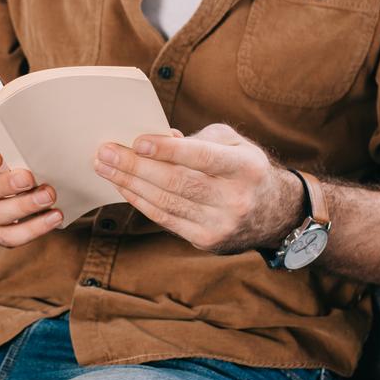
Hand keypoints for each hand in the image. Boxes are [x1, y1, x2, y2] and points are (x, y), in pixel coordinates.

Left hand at [92, 123, 301, 254]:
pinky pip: (165, 219)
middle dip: (135, 166)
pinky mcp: (207, 240)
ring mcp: (221, 224)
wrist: (275, 214)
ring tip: (104, 166)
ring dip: (129, 183)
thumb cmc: (245, 168)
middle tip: (105, 152)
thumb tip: (157, 139)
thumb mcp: (234, 144)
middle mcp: (235, 199)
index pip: (203, 157)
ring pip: (166, 203)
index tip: (137, 141)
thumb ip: (198, 138)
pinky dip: (140, 201)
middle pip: (177, 182)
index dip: (168, 150)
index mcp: (245, 168)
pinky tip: (122, 185)